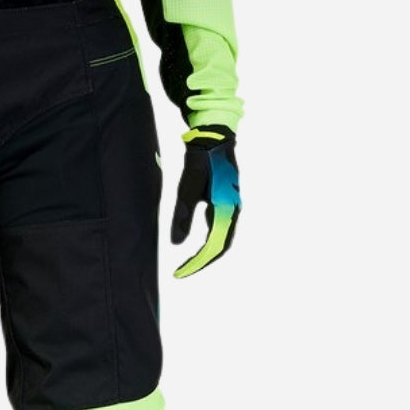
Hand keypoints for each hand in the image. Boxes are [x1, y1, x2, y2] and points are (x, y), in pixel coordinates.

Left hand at [171, 126, 240, 278]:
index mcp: (226, 209)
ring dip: (206, 253)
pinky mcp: (227, 202)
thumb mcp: (187, 189)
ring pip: (222, 239)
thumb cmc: (201, 161)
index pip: (213, 247)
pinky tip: (196, 243)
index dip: (197, 263)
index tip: (181, 273)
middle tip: (183, 272)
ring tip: (189, 263)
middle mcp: (233, 211)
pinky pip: (220, 229)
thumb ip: (183, 216)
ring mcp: (232, 207)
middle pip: (220, 247)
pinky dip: (209, 241)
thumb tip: (176, 244)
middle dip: (202, 262)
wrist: (214, 137)